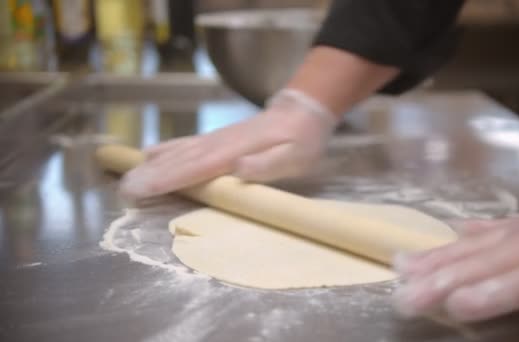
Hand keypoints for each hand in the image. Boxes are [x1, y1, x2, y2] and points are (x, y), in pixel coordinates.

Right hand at [119, 89, 337, 198]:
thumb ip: (267, 163)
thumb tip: (237, 167)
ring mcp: (216, 139)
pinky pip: (187, 145)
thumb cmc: (302, 140)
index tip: (140, 188)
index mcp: (234, 151)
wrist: (303, 111)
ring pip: (179, 152)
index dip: (166, 179)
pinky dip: (166, 150)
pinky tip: (150, 153)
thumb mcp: (294, 156)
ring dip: (153, 164)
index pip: (195, 168)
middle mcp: (219, 144)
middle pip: (180, 160)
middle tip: (123, 190)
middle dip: (150, 175)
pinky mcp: (218, 139)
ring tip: (127, 176)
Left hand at [392, 189, 518, 334]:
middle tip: (409, 299)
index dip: (430, 263)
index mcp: (511, 238)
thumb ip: (491, 233)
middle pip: (483, 265)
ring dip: (495, 292)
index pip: (464, 252)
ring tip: (459, 306)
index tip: (396, 273)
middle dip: (444, 282)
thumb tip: (455, 229)